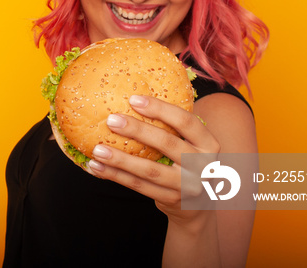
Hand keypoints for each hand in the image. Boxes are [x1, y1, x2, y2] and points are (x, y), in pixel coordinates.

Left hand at [86, 94, 219, 216]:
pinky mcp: (171, 200)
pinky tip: (98, 167)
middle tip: (111, 120)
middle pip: (167, 143)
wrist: (199, 206)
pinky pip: (140, 186)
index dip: (160, 109)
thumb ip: (174, 126)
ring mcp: (189, 186)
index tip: (133, 99)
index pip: (186, 121)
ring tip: (97, 150)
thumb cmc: (188, 162)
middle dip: (137, 130)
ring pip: (150, 170)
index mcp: (209, 143)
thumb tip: (132, 98)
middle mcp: (203, 165)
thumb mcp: (192, 144)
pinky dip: (117, 176)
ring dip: (120, 160)